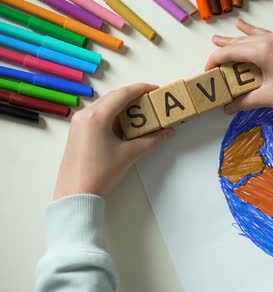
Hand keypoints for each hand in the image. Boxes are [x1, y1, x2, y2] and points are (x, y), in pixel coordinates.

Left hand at [53, 83, 174, 199]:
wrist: (76, 193)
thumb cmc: (101, 172)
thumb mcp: (130, 154)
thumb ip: (152, 140)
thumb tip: (168, 132)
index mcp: (97, 116)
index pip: (123, 94)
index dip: (141, 89)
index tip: (156, 90)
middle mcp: (85, 114)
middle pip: (113, 97)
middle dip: (134, 97)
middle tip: (152, 102)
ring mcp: (79, 122)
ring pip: (105, 106)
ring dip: (123, 106)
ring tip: (142, 113)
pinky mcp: (77, 131)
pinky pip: (98, 115)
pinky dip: (113, 116)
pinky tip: (125, 125)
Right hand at [205, 19, 272, 114]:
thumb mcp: (269, 97)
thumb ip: (246, 101)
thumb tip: (229, 107)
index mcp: (263, 49)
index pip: (232, 52)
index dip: (216, 60)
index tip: (208, 70)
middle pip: (244, 40)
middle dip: (228, 44)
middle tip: (214, 42)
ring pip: (259, 34)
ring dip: (245, 34)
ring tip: (235, 27)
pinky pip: (272, 35)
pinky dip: (261, 35)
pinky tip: (260, 34)